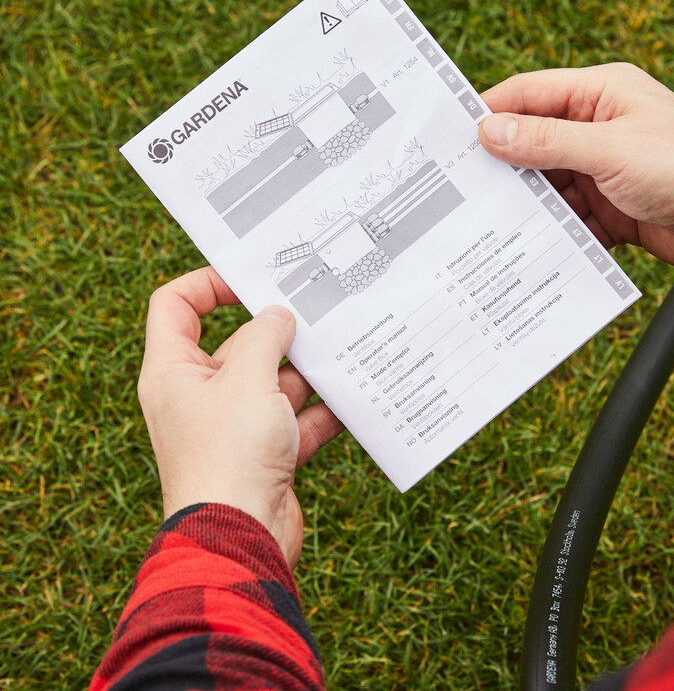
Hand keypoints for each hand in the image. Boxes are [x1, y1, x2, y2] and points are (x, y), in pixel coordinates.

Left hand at [137, 266, 342, 567]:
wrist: (241, 540)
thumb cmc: (229, 456)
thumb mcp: (247, 379)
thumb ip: (264, 338)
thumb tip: (278, 317)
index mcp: (175, 371)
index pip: (176, 307)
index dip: (207, 283)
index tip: (250, 279)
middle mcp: (200, 395)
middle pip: (237, 344)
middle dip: (277, 332)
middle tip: (316, 311)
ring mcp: (233, 426)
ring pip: (273, 383)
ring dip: (306, 373)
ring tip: (343, 348)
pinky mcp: (264, 453)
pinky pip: (295, 421)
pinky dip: (321, 412)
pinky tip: (353, 397)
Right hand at [478, 63, 673, 273]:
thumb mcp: (609, 149)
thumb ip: (546, 141)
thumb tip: (490, 131)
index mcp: (598, 95)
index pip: (529, 95)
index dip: (490, 114)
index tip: (451, 139)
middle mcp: (597, 129)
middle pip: (532, 145)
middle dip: (504, 168)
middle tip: (463, 189)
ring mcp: (603, 171)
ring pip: (548, 187)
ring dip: (528, 206)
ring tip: (492, 223)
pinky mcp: (611, 209)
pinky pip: (569, 219)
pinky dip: (554, 232)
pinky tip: (532, 247)